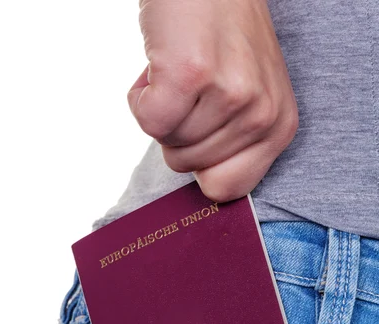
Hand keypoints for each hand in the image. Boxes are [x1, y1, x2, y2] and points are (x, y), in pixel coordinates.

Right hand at [127, 0, 298, 201]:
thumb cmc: (222, 37)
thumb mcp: (249, 97)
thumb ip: (237, 144)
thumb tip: (206, 188)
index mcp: (279, 127)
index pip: (227, 190)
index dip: (200, 167)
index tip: (200, 130)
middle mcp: (263, 115)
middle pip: (189, 168)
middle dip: (178, 131)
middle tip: (192, 86)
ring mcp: (230, 95)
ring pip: (167, 144)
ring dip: (161, 108)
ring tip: (180, 68)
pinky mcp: (192, 75)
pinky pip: (149, 122)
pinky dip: (141, 97)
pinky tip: (160, 66)